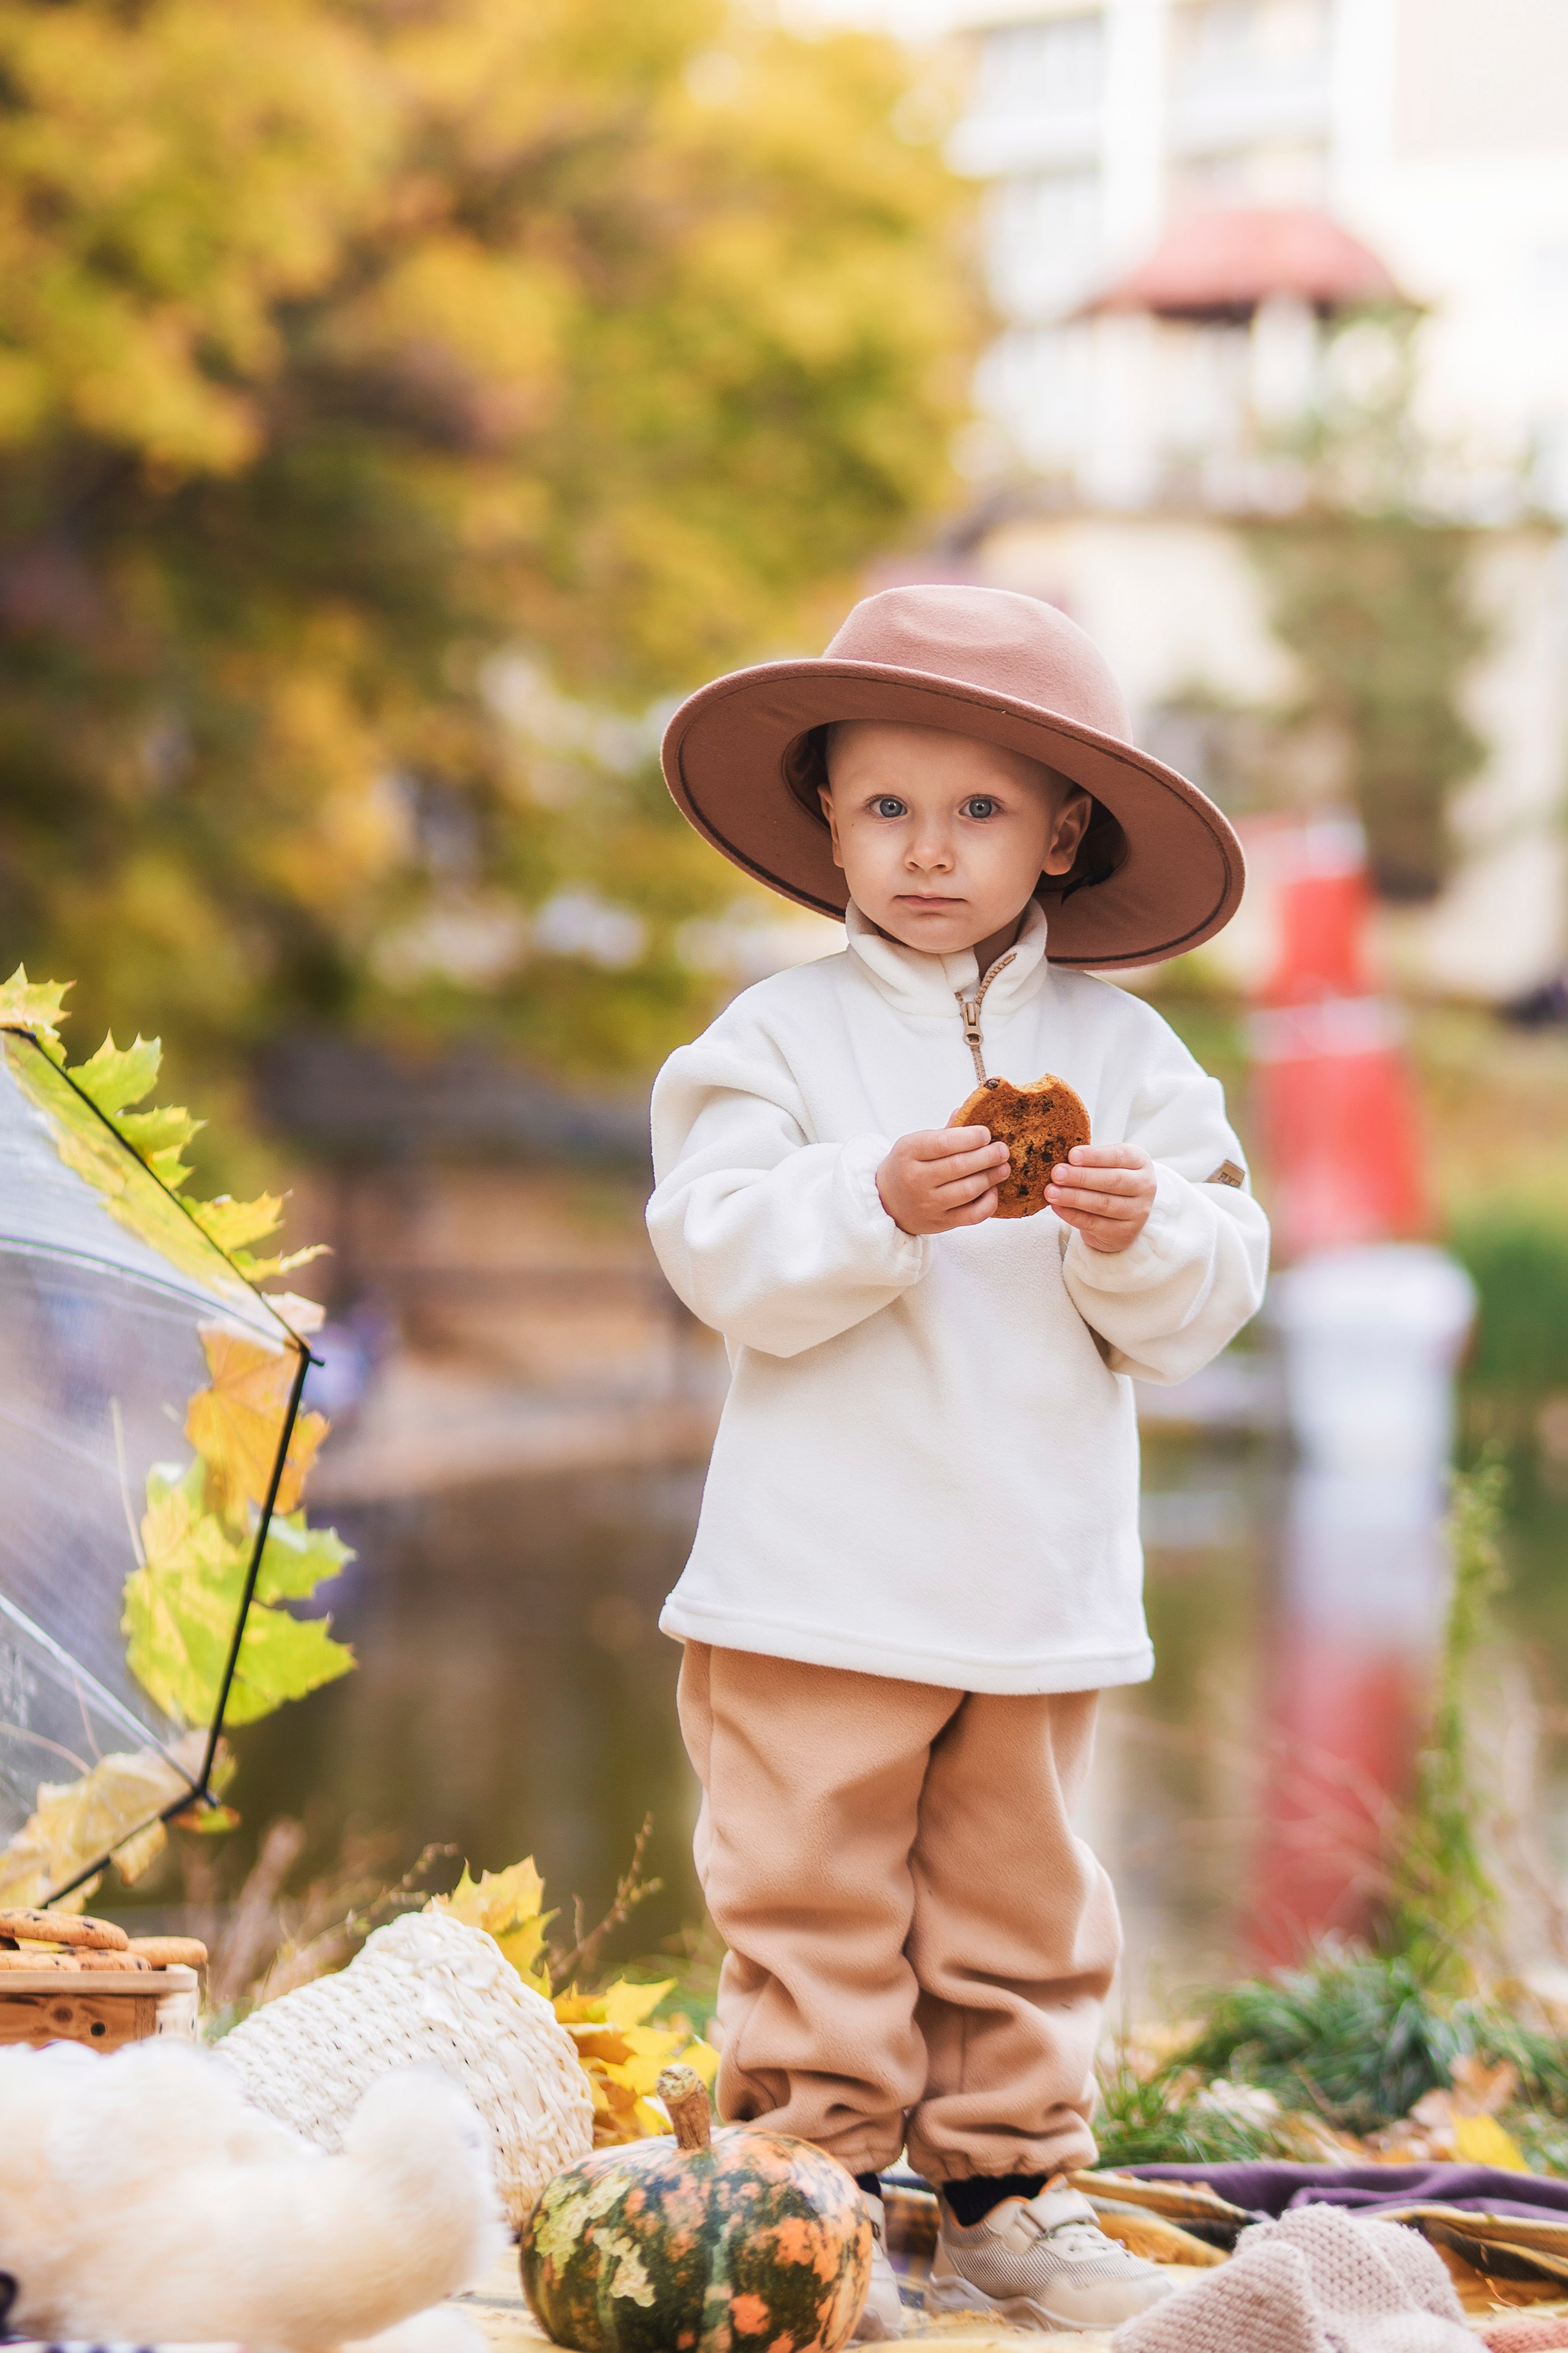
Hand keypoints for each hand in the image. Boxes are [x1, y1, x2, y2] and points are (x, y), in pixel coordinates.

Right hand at [876, 1126, 1009, 1236]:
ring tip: (1004, 1168)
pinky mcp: (940, 1223)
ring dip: (991, 1177)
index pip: (944, 1143)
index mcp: (908, 1153)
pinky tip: (993, 1190)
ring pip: (968, 1190)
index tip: (986, 1134)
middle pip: (959, 1166)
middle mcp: (916, 1179)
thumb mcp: (915, 1143)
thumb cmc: (906, 1167)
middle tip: (1002, 1150)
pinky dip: (988, 1203)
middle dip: (987, 1156)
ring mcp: (928, 1204)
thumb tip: (967, 1111)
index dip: (970, 1137)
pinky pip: (972, 1215)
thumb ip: (944, 1132)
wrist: (886, 1202)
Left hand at [1046, 1143, 1156, 1252]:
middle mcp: (1145, 1186)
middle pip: (1112, 1181)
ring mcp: (1137, 1212)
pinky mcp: (1124, 1233)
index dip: (1094, 1156)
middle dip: (1081, 1177)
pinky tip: (1056, 1207)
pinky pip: (1093, 1223)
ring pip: (1102, 1204)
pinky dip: (1072, 1215)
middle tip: (1056, 1174)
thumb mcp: (1107, 1164)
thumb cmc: (1109, 1181)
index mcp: (1140, 1161)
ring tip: (1050, 1192)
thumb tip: (1062, 1160)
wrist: (1121, 1216)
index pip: (1119, 1156)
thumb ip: (1090, 1160)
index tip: (1071, 1155)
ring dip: (1073, 1197)